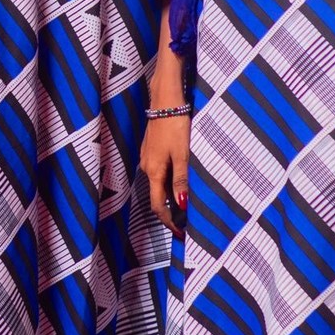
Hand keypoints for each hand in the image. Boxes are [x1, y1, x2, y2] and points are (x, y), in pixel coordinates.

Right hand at [142, 113, 190, 234]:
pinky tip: (181, 180)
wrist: (165, 101)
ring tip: (187, 203)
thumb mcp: (182, 155)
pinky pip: (159, 172)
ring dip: (170, 196)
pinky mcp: (151, 149)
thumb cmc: (175, 127)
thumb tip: (182, 206)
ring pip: (158, 183)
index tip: (181, 233)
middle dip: (170, 211)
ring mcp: (148, 157)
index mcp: (154, 171)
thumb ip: (181, 181)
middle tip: (187, 222)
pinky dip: (169, 182)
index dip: (169, 221)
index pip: (158, 205)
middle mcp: (147, 167)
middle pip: (156, 196)